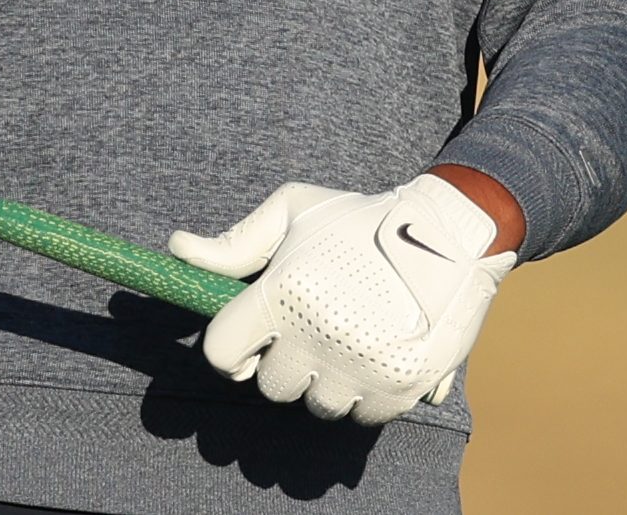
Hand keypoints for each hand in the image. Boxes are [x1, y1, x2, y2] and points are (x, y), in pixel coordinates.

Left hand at [169, 173, 516, 423]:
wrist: (450, 233)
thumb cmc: (360, 217)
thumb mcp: (293, 211)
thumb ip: (235, 242)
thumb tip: (176, 249)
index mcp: (283, 291)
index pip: (222, 353)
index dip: (231, 352)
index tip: (250, 341)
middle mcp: (316, 335)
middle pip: (270, 386)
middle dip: (283, 361)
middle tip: (312, 327)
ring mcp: (359, 366)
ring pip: (316, 404)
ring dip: (325, 380)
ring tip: (349, 336)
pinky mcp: (398, 388)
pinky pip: (361, 415)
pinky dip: (365, 393)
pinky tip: (377, 352)